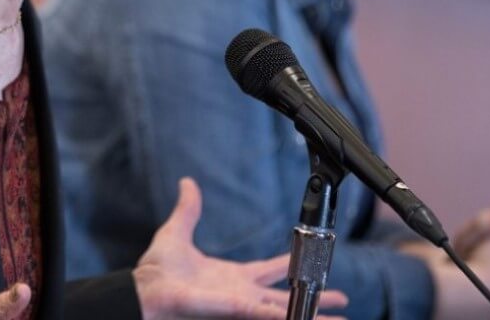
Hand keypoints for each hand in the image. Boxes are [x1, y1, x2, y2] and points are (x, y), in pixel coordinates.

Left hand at [132, 177, 348, 319]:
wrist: (147, 288)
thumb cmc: (157, 270)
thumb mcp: (177, 232)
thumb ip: (188, 209)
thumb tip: (187, 184)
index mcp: (232, 277)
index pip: (269, 272)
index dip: (290, 267)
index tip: (307, 261)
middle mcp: (242, 293)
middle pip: (287, 296)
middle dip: (315, 299)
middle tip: (341, 302)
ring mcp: (242, 304)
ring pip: (287, 310)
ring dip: (313, 313)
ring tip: (341, 319)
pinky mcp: (238, 310)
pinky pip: (272, 315)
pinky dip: (294, 316)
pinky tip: (313, 317)